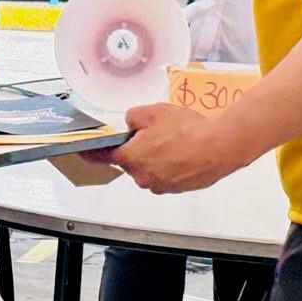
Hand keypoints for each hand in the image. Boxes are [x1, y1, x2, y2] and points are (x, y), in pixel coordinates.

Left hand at [90, 103, 233, 193]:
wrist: (217, 146)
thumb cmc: (185, 130)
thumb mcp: (152, 112)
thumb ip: (133, 117)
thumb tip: (131, 124)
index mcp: (130, 158)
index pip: (102, 157)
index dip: (92, 153)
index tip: (84, 152)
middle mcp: (142, 177)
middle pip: (131, 161)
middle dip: (138, 148)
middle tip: (155, 133)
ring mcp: (160, 185)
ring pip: (149, 168)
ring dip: (156, 157)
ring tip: (175, 141)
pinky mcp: (176, 189)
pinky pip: (166, 175)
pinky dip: (171, 165)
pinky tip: (183, 151)